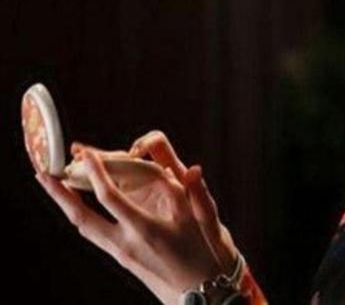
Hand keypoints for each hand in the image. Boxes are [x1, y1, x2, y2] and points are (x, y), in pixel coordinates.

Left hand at [35, 132, 239, 304]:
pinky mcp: (120, 257)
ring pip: (83, 227)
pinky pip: (92, 233)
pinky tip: (78, 207)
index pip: (110, 197)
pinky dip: (80, 216)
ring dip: (66, 205)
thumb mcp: (202, 220)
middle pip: (82, 217)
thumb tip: (194, 169)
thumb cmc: (200, 252)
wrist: (195, 291)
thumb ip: (196, 192)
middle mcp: (124, 242)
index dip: (96, 173)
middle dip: (60, 195)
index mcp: (143, 229)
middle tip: (42, 175)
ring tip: (54, 187)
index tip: (86, 153)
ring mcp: (119, 252)